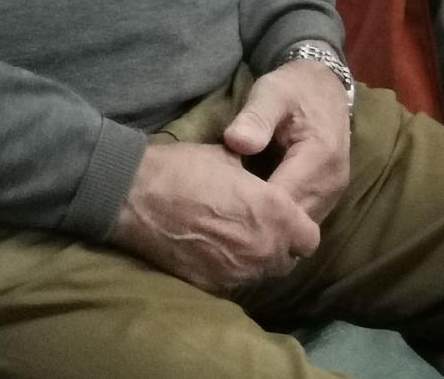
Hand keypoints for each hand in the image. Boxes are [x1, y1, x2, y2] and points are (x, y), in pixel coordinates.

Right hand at [109, 140, 320, 293]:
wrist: (134, 197)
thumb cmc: (186, 169)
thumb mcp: (233, 158)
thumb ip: (259, 176)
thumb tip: (264, 176)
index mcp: (275, 214)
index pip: (309, 238)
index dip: (299, 227)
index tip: (286, 217)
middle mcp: (262, 250)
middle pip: (287, 260)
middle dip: (280, 245)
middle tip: (261, 227)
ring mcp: (235, 272)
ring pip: (261, 273)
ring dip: (256, 259)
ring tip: (237, 238)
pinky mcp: (209, 286)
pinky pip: (232, 281)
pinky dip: (230, 269)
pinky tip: (215, 250)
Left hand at [222, 60, 353, 223]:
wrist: (325, 88)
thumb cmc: (293, 89)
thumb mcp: (271, 92)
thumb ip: (255, 117)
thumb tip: (236, 142)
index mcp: (320, 156)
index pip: (282, 201)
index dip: (250, 212)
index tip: (215, 215)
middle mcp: (332, 181)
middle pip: (291, 223)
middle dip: (257, 229)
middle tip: (218, 229)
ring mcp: (333, 194)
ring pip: (298, 230)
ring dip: (269, 233)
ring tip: (232, 231)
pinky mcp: (328, 199)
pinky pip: (303, 225)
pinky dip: (280, 229)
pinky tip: (252, 224)